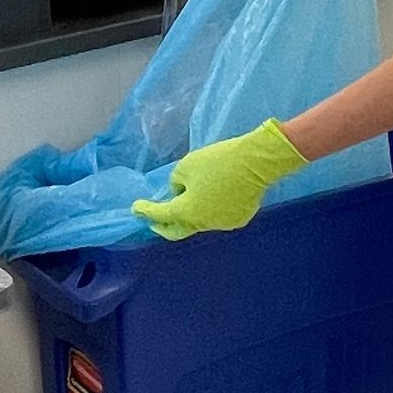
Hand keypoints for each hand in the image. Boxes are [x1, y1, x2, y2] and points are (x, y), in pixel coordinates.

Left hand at [132, 120, 307, 239]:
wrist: (256, 162)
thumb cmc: (218, 161)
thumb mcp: (186, 166)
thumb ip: (176, 182)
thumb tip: (180, 192)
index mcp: (186, 211)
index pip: (160, 214)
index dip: (146, 211)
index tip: (136, 208)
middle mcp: (203, 223)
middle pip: (178, 231)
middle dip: (163, 227)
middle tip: (154, 221)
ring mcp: (222, 224)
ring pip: (199, 222)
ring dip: (190, 215)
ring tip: (189, 200)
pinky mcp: (238, 219)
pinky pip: (218, 217)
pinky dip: (211, 210)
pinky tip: (215, 197)